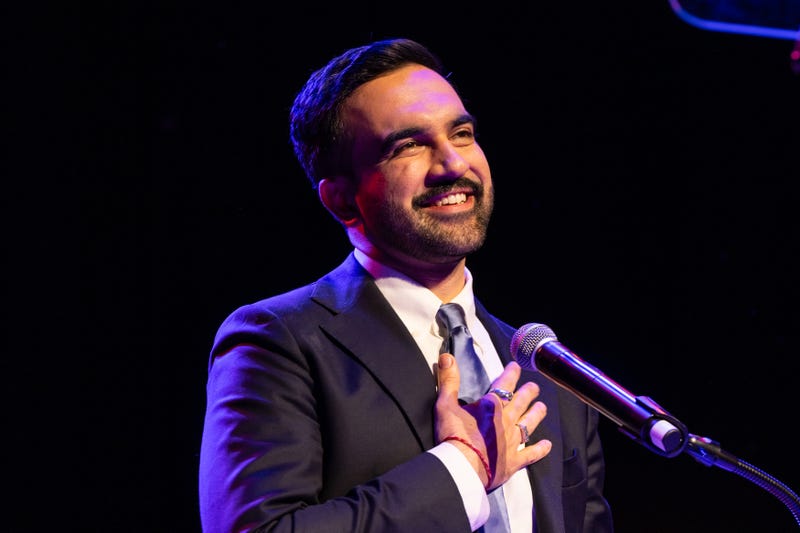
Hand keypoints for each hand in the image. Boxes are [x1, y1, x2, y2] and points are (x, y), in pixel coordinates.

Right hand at [434, 353, 551, 489]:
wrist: (462, 467)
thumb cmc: (453, 436)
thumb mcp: (445, 405)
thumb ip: (449, 380)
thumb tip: (447, 357)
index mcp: (491, 406)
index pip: (504, 384)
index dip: (511, 374)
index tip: (516, 367)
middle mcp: (506, 421)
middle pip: (521, 402)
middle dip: (528, 392)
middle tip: (534, 386)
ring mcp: (512, 441)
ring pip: (529, 424)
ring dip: (536, 414)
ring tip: (542, 407)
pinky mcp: (514, 460)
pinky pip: (531, 453)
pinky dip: (540, 449)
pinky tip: (547, 445)